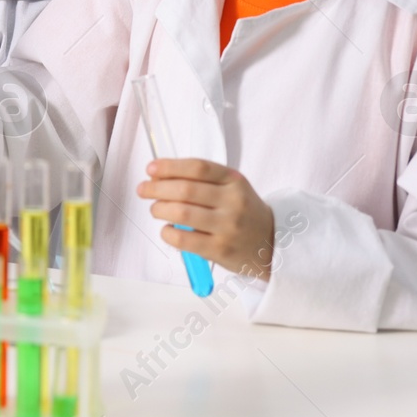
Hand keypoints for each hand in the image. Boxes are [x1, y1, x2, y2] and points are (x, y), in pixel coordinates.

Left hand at [137, 158, 275, 278]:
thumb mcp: (231, 188)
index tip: (151, 168)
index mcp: (234, 181)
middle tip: (143, 190)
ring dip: (159, 209)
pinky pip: (184, 240)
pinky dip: (168, 233)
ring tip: (155, 209)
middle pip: (185, 190)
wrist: (272, 244)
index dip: (169, 166)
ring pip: (182, 213)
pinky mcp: (221, 250)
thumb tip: (158, 174)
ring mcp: (227, 227)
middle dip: (156, 188)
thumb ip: (201, 180)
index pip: (197, 167)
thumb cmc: (243, 212)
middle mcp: (233, 202)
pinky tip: (167, 230)